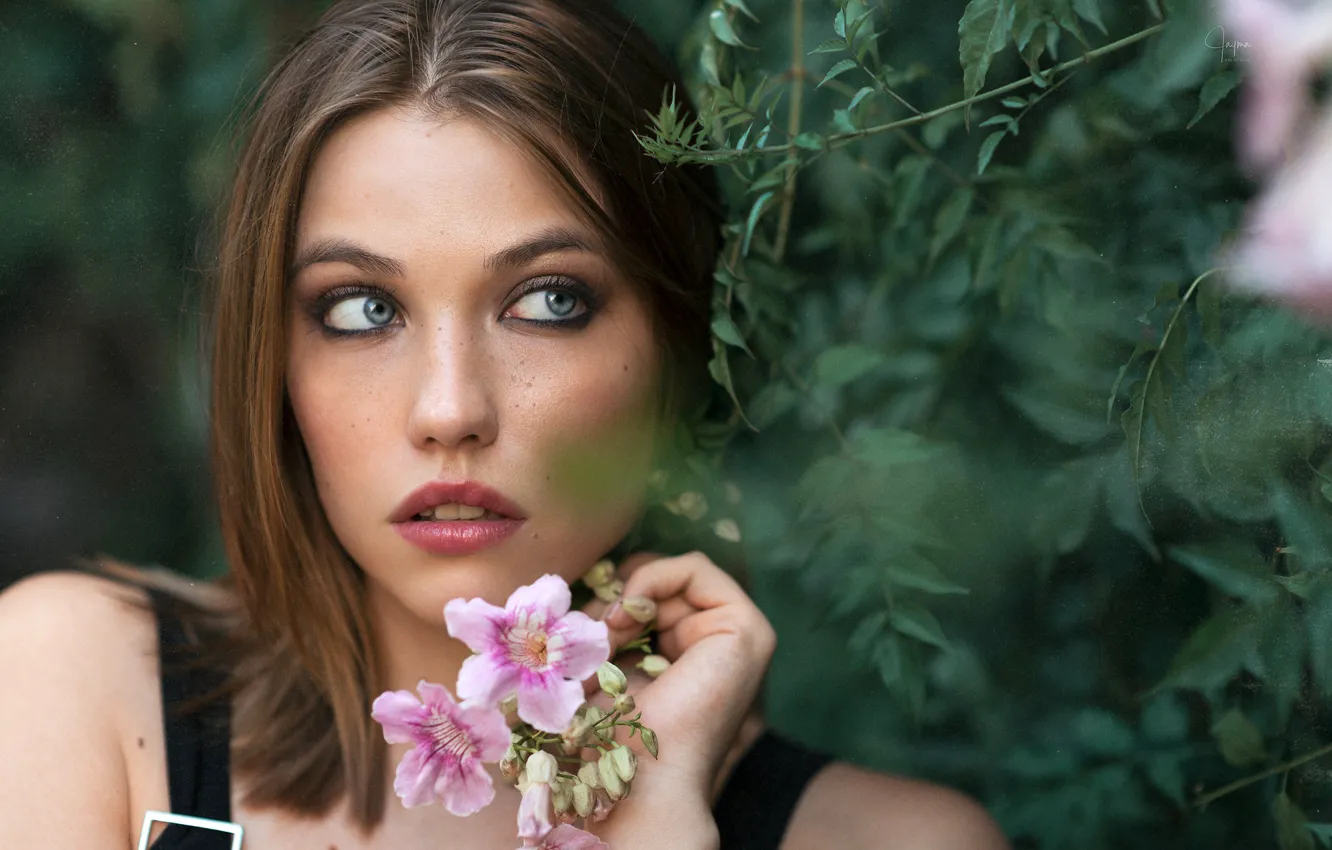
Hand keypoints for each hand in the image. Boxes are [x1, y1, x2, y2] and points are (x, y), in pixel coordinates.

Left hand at [582, 551, 777, 847]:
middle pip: (662, 585)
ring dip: (629, 594)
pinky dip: (651, 578)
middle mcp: (721, 647)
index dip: (612, 601)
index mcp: (691, 659)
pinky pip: (696, 567)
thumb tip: (598, 583)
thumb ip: (609, 624)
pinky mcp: (749, 628)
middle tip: (589, 629)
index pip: (652, 599)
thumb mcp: (604, 666)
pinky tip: (627, 614)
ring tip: (606, 632)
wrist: (640, 779)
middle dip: (617, 596)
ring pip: (675, 575)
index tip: (582, 628)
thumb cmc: (614, 737)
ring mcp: (741, 637)